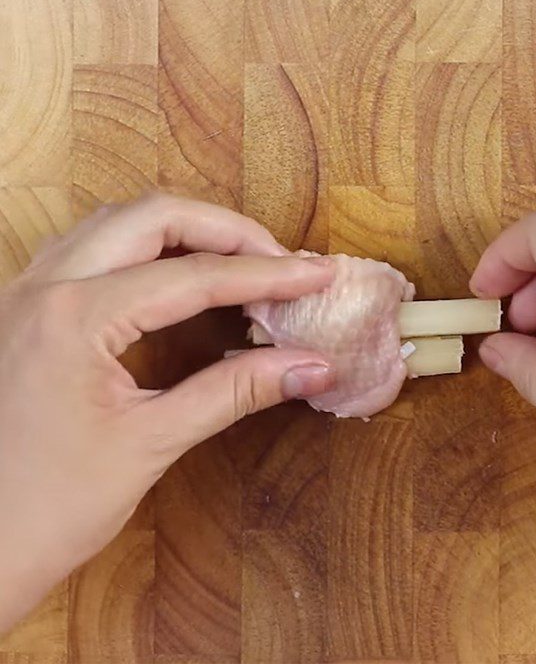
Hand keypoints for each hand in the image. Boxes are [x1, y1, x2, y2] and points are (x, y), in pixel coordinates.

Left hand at [0, 194, 335, 631]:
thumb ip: (236, 391)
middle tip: (279, 260)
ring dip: (184, 230)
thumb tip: (312, 366)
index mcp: (75, 317)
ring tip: (237, 261)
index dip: (268, 274)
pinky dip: (145, 247)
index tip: (317, 274)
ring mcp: (26, 292)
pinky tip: (174, 276)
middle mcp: (44, 285)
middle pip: (154, 216)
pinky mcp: (22, 308)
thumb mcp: (151, 443)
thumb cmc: (47, 509)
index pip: (195, 276)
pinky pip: (91, 247)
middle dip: (227, 230)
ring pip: (118, 221)